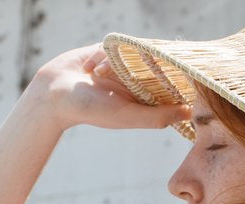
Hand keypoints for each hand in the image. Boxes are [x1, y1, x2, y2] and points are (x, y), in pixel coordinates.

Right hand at [32, 43, 191, 131]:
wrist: (55, 93)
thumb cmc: (92, 111)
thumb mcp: (128, 115)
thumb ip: (157, 116)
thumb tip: (189, 113)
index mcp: (146, 103)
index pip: (173, 92)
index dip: (180, 85)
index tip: (185, 78)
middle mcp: (138, 85)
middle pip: (160, 69)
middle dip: (156, 65)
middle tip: (141, 68)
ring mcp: (124, 67)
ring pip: (138, 55)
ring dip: (122, 62)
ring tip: (101, 76)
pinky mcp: (110, 52)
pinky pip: (118, 46)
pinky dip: (105, 55)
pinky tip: (91, 70)